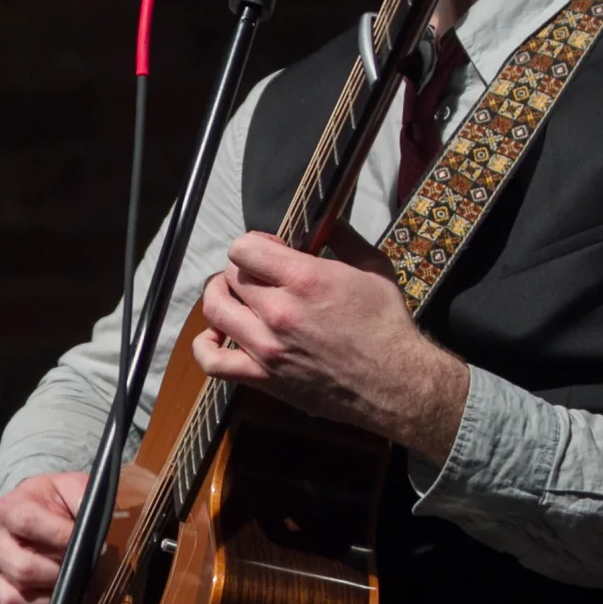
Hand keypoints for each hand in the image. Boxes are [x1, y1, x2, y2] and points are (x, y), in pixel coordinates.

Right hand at [0, 466, 154, 603]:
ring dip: (50, 602)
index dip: (60, 536)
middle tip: (81, 572)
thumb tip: (89, 520)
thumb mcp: (71, 487)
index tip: (87, 543)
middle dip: (59, 575)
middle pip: (22, 569)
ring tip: (70, 592)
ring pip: (14, 600)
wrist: (36, 516)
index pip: (27, 523)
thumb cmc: (57, 503)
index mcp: (7, 510)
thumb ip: (82, 495)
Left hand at [190, 228, 469, 463]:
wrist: (396, 385)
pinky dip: (205, 345)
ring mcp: (266, 347)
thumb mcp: (374, 267)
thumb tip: (322, 218)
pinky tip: (218, 335)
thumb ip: (342, 237)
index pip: (244, 248)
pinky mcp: (263, 377)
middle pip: (231, 276)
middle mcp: (279, 311)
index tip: (271, 252)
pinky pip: (213, 361)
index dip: (254, 245)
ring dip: (220, 296)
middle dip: (243, 269)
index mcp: (305, 280)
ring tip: (234, 296)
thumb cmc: (388, 327)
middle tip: (260, 276)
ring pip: (215, 309)